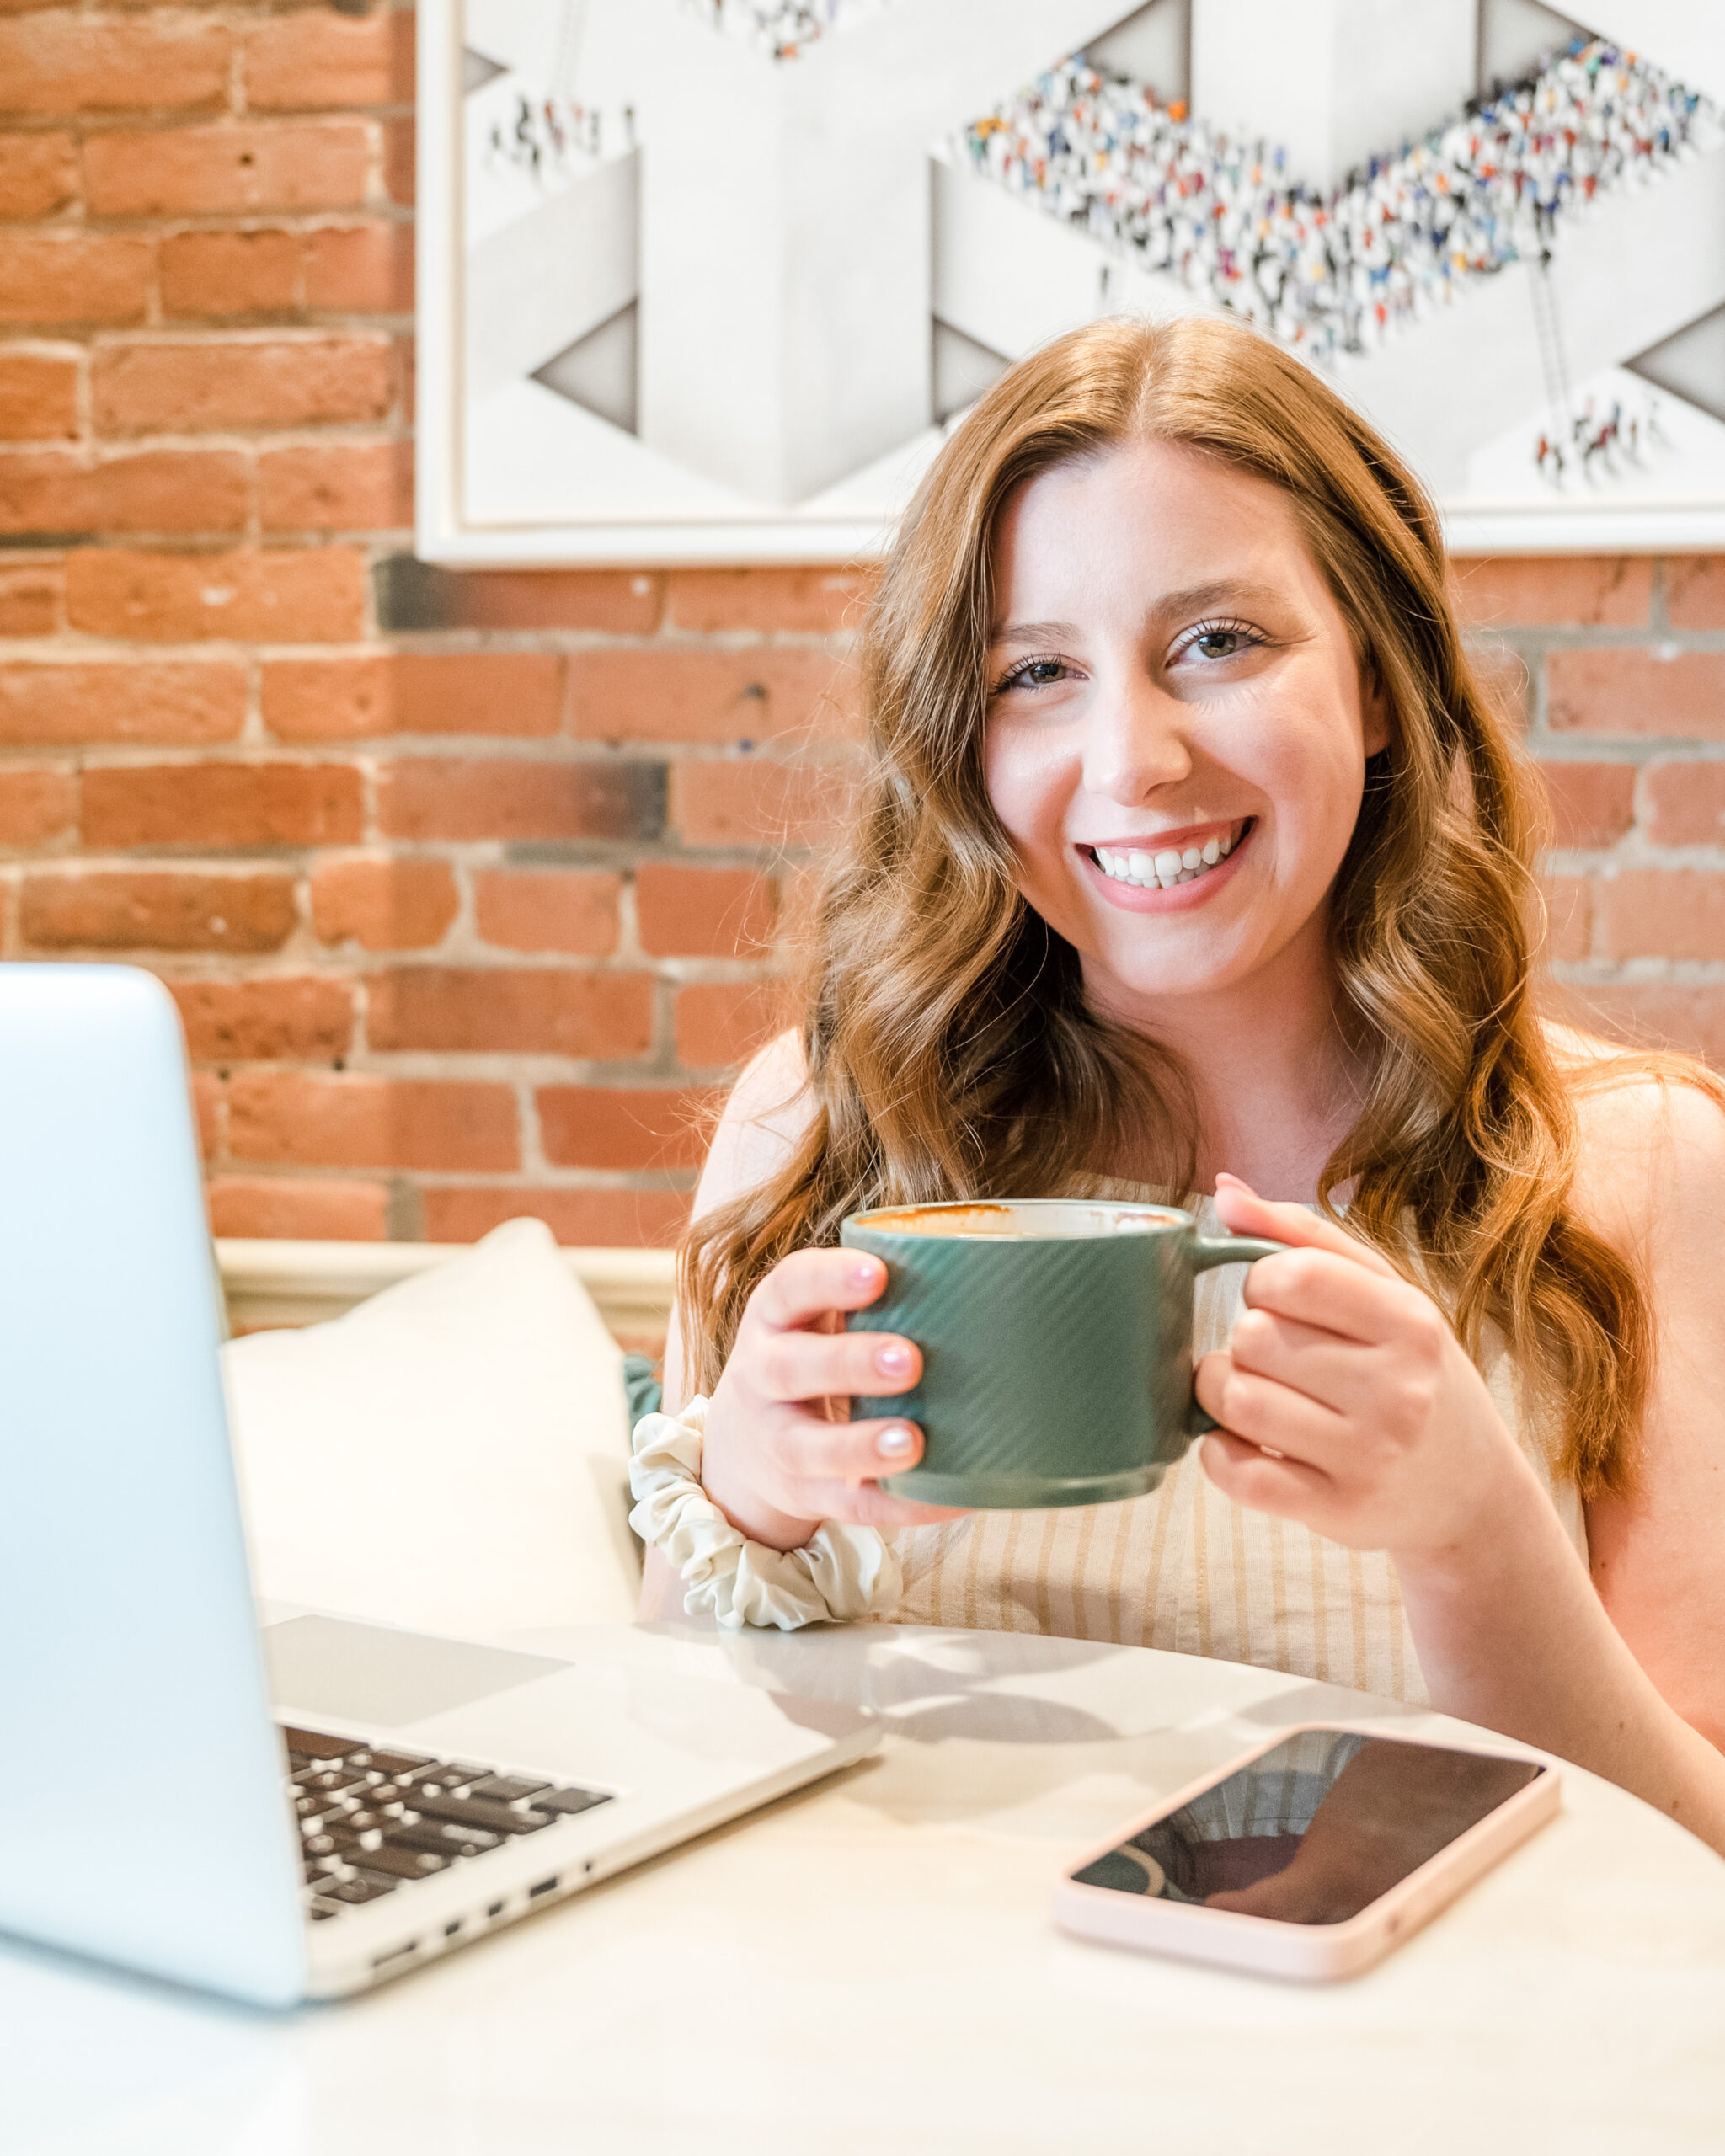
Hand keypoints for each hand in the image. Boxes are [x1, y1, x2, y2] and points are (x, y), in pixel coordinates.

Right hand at [697, 1248, 966, 1552]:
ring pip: (808, 1448)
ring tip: (913, 1441)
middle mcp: (761, 1378)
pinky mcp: (804, 1495)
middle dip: (849, 1364)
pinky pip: (850, 1507)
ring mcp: (777, 1442)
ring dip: (861, 1446)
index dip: (828, 1279)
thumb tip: (990, 1275)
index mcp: (773, 1319)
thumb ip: (878, 1297)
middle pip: (790, 1369)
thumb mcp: (816, 1318)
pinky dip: (900, 1505)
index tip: (879, 1272)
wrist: (744, 1444)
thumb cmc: (813, 1354)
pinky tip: (949, 1496)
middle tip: (909, 1359)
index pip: (789, 1288)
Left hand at [1192, 1174, 1529, 1564]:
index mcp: (1410, 1322)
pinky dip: (1219, 1452)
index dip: (1261, 1283)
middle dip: (1244, 1342)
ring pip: (1236, 1400)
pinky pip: (1236, 1472)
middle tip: (1275, 1359)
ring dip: (1221, 1394)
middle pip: (1252, 1338)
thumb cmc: (1412, 1375)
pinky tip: (1243, 1442)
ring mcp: (1369, 1456)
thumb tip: (1223, 1192)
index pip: (1288, 1273)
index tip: (1280, 1302)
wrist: (1470, 1495)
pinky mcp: (1338, 1511)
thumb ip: (1303, 1236)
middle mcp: (1397, 1389)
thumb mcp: (1385, 1296)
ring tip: (1254, 1395)